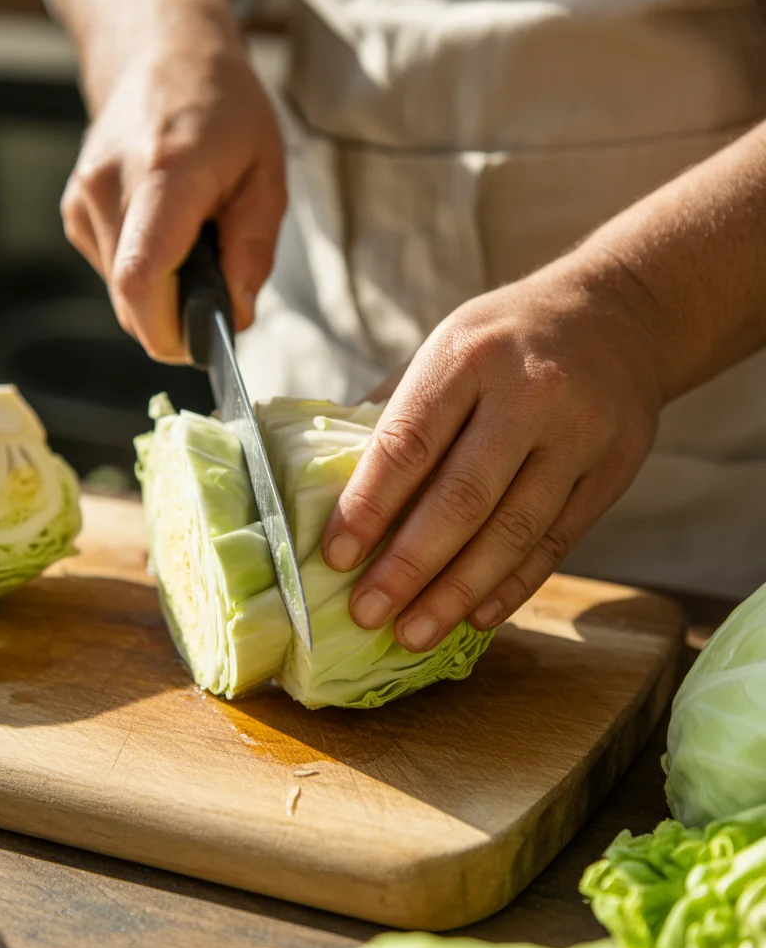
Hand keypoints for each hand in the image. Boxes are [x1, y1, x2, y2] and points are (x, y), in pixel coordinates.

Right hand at [57, 0, 285, 360]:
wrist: (162, 54)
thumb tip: (235, 318)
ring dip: (164, 294)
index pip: (141, 280)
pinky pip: (113, 272)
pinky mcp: (75, 212)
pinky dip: (146, 273)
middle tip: (220, 292)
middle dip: (177, 320)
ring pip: (122, 294)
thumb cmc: (224, 111)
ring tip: (195, 244)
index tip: (203, 346)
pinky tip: (168, 233)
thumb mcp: (266, 175)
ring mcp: (83, 200)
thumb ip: (252, 251)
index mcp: (163, 174)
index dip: (169, 333)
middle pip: (131, 301)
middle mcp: (108, 188)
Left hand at [322, 258, 664, 649]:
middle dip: (409, 565)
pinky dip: (512, 586)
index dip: (368, 506)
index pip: (409, 443)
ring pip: (513, 531)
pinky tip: (475, 617)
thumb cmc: (507, 338)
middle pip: (462, 498)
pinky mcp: (613, 472)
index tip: (336, 556)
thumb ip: (394, 411)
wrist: (619, 315)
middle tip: (367, 612)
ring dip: (457, 592)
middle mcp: (529, 394)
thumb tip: (327, 483)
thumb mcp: (447, 347)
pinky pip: (556, 542)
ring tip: (413, 633)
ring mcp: (580, 436)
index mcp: (469, 356)